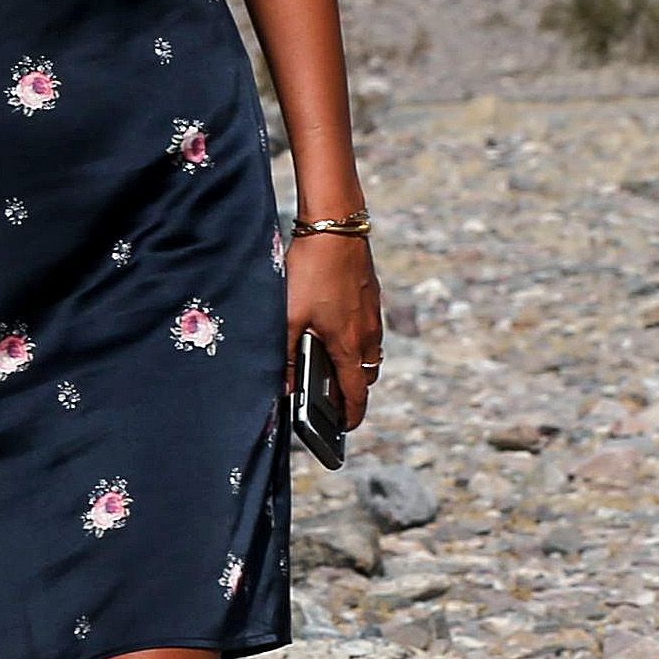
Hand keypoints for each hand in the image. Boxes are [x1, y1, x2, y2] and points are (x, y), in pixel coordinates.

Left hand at [292, 232, 383, 428]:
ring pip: (370, 353)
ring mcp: (373, 315)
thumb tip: (286, 388)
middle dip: (352, 392)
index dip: (351, 415)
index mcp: (349, 345)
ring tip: (330, 368)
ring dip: (355, 366)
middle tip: (331, 400)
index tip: (344, 429)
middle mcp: (368, 334)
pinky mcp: (371, 297)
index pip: (357, 393)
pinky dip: (357, 343)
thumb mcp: (289, 318)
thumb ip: (286, 356)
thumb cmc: (310, 273)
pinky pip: (369, 332)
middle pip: (366, 376)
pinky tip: (333, 331)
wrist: (336, 228)